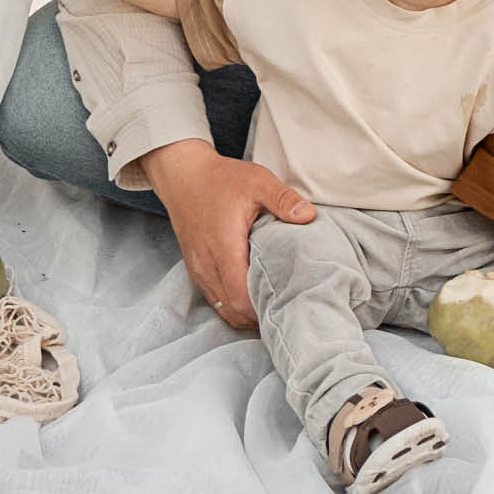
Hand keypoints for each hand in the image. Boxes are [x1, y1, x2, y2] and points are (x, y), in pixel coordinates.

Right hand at [141, 140, 314, 329]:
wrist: (183, 176)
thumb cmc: (221, 179)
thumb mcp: (257, 182)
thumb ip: (283, 200)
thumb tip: (309, 216)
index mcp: (223, 248)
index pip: (241, 298)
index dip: (262, 309)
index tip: (286, 307)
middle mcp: (207, 265)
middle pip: (232, 310)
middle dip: (257, 317)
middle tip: (285, 312)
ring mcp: (198, 270)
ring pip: (222, 308)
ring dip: (245, 314)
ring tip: (271, 308)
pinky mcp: (195, 269)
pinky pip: (214, 299)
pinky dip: (232, 305)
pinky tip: (251, 299)